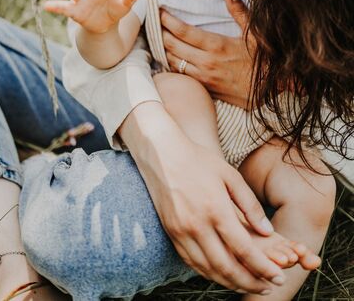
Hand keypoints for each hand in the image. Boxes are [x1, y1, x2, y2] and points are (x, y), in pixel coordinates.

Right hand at [119, 102, 282, 293]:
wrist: (162, 154)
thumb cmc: (198, 160)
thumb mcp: (230, 175)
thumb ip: (250, 204)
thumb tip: (268, 231)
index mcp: (216, 209)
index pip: (244, 249)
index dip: (263, 267)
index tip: (278, 276)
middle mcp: (197, 225)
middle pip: (226, 267)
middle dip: (250, 282)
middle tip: (267, 288)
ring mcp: (181, 231)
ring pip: (208, 270)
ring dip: (230, 283)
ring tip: (248, 285)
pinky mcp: (171, 233)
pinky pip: (192, 263)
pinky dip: (209, 274)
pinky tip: (222, 274)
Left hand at [161, 0, 256, 108]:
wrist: (275, 91)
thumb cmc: (266, 61)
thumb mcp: (256, 34)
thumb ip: (239, 12)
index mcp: (217, 46)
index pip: (183, 31)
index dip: (168, 20)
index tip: (160, 12)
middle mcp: (206, 63)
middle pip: (172, 46)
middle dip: (160, 33)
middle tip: (155, 24)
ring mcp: (205, 78)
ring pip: (174, 63)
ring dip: (164, 50)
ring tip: (159, 39)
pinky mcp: (207, 90)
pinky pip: (183, 76)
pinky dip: (174, 66)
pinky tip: (172, 59)